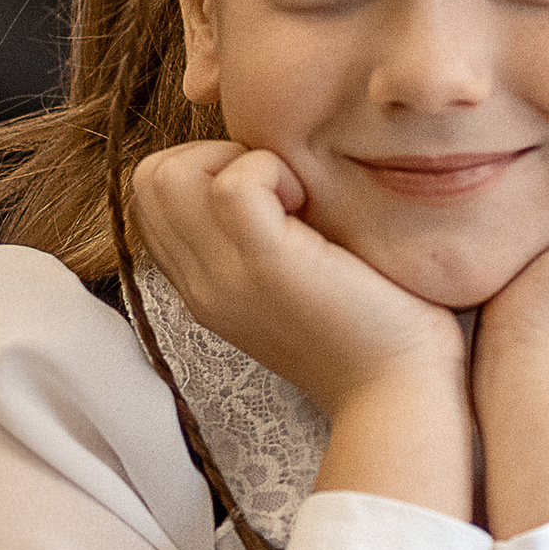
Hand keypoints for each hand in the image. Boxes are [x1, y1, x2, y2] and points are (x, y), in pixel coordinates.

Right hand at [132, 144, 467, 421]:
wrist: (399, 394)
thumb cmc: (374, 328)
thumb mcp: (295, 279)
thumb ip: (262, 235)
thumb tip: (268, 166)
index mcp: (204, 287)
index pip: (153, 199)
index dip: (206, 169)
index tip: (269, 194)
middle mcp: (201, 284)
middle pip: (150, 179)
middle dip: (212, 155)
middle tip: (278, 188)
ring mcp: (225, 277)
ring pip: (169, 174)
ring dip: (237, 160)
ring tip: (292, 197)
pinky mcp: (265, 265)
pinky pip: (233, 185)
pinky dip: (272, 171)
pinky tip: (309, 205)